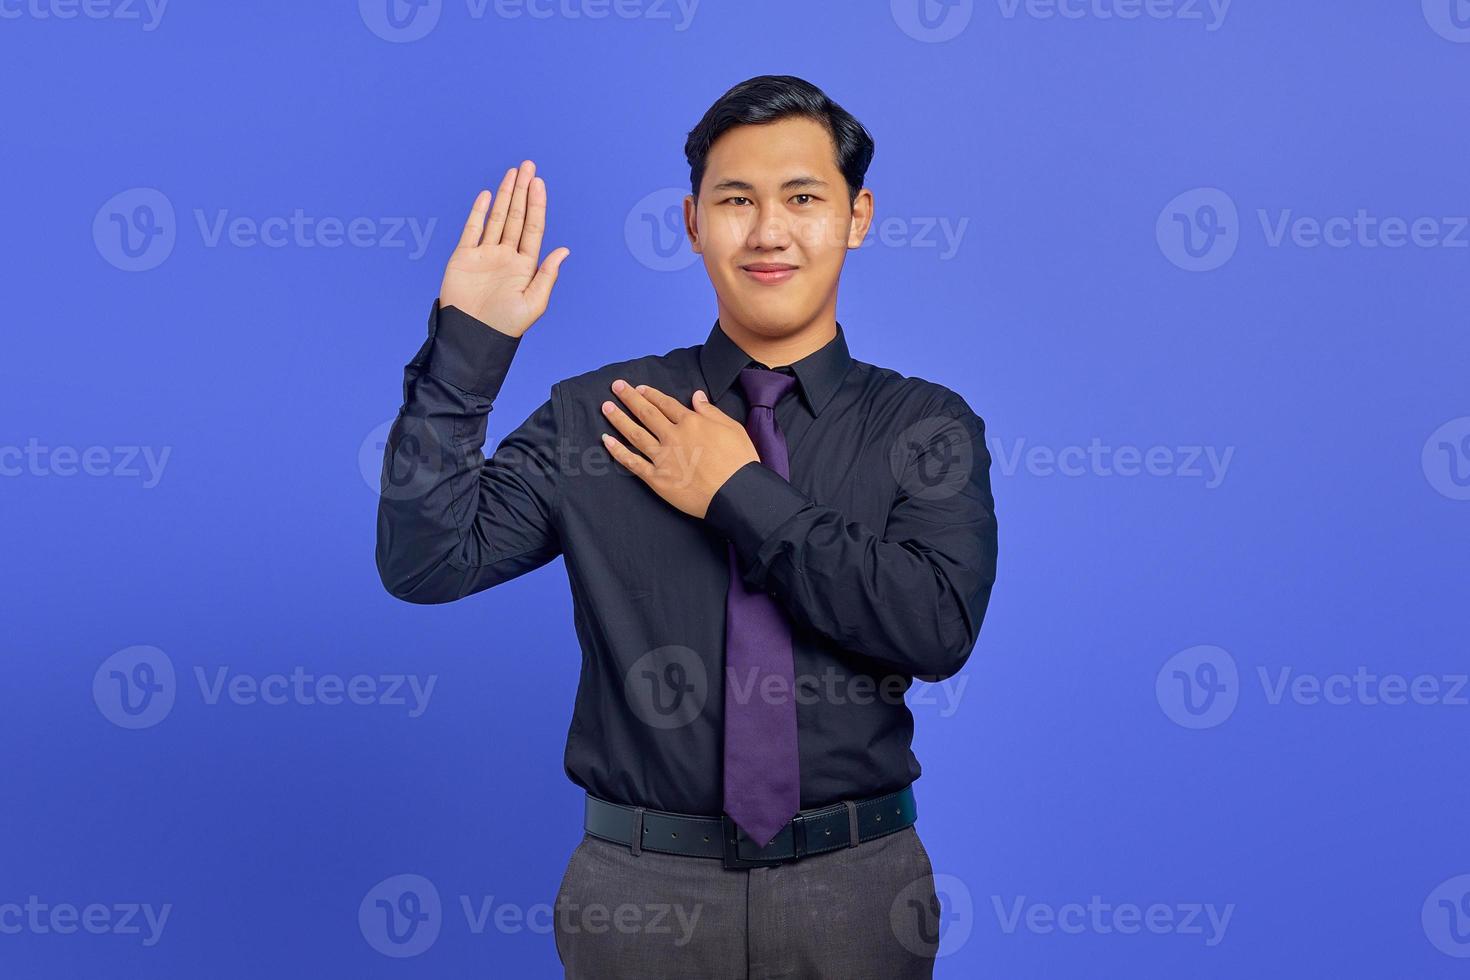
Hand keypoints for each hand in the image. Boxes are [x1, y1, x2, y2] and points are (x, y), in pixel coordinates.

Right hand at [438, 160, 569, 337]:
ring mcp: (485, 255)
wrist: (472, 336)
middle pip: (516, 217)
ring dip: (505, 195)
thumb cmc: (505, 326)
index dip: (537, 205)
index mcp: (525, 266)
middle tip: (528, 166)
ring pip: (497, 218)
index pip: (533, 228)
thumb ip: (547, 275)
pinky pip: (472, 229)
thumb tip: (564, 249)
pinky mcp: (464, 257)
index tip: (539, 183)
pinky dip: (479, 212)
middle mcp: (506, 256)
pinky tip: (489, 195)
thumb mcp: (534, 303)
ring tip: (512, 173)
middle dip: (522, 191)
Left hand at [601, 381, 759, 518]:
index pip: (666, 404)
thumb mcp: (732, 428)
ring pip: (635, 434)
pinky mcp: (658, 478)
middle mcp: (673, 436)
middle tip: (615, 386)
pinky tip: (606, 441)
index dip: (651, 394)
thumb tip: (696, 395)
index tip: (639, 388)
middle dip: (629, 398)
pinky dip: (618, 452)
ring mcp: (663, 457)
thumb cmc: (739, 461)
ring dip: (619, 419)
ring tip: (605, 407)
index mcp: (692, 422)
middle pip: (647, 413)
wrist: (736, 493)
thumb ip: (710, 411)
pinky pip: (633, 463)